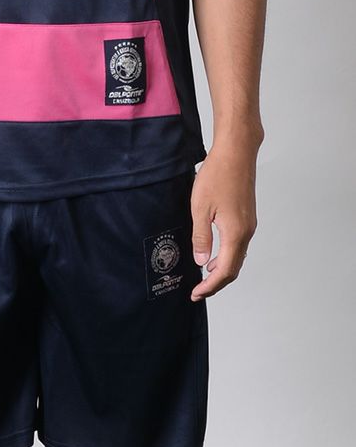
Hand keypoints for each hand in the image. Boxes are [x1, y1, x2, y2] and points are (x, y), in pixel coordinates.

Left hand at [189, 145, 257, 300]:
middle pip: (234, 267)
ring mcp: (249, 224)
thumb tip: (201, 260)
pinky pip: (238, 244)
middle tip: (199, 290)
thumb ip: (201, 237)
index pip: (225, 271)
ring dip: (222, 269)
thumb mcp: (200, 207)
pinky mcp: (247, 216)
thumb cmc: (218, 175)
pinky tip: (214, 252)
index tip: (196, 294)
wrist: (236, 153)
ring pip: (237, 256)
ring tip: (204, 275)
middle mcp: (247, 232)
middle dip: (217, 282)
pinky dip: (227, 255)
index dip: (211, 286)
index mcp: (235, 233)